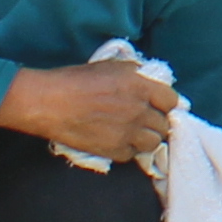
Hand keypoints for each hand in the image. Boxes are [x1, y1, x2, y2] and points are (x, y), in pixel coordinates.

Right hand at [0, 59, 176, 164]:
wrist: (49, 102)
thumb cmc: (76, 79)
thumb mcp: (111, 66)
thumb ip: (136, 74)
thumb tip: (151, 82)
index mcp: (140, 86)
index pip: (172, 100)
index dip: (165, 103)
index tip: (157, 104)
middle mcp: (138, 110)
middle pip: (164, 124)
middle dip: (157, 121)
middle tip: (145, 120)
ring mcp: (127, 132)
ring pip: (153, 143)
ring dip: (146, 138)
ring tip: (134, 133)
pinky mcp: (113, 150)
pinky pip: (132, 155)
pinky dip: (128, 149)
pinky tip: (118, 140)